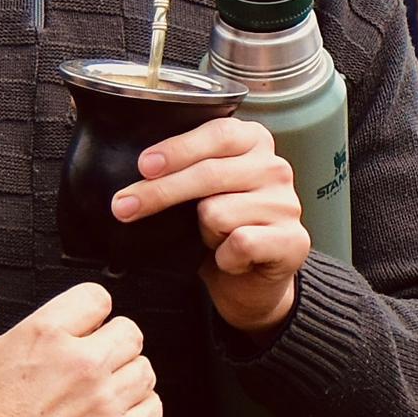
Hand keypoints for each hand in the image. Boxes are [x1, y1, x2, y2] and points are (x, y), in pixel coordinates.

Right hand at [0, 276, 160, 416]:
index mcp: (44, 335)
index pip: (97, 298)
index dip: (89, 312)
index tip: (80, 329)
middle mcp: (81, 363)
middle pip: (129, 332)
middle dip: (111, 343)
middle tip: (89, 365)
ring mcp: (104, 402)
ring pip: (144, 370)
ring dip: (126, 377)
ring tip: (100, 393)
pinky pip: (152, 409)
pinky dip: (139, 410)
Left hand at [111, 117, 308, 333]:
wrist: (251, 282)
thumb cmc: (222, 229)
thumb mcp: (200, 191)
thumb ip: (184, 171)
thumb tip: (138, 175)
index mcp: (253, 142)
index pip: (217, 134)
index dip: (177, 149)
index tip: (144, 166)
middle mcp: (275, 168)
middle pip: (209, 173)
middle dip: (160, 193)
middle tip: (124, 207)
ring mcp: (286, 204)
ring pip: (218, 212)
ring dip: (203, 234)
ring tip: (212, 240)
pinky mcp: (293, 240)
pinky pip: (240, 243)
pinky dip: (224, 257)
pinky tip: (230, 259)